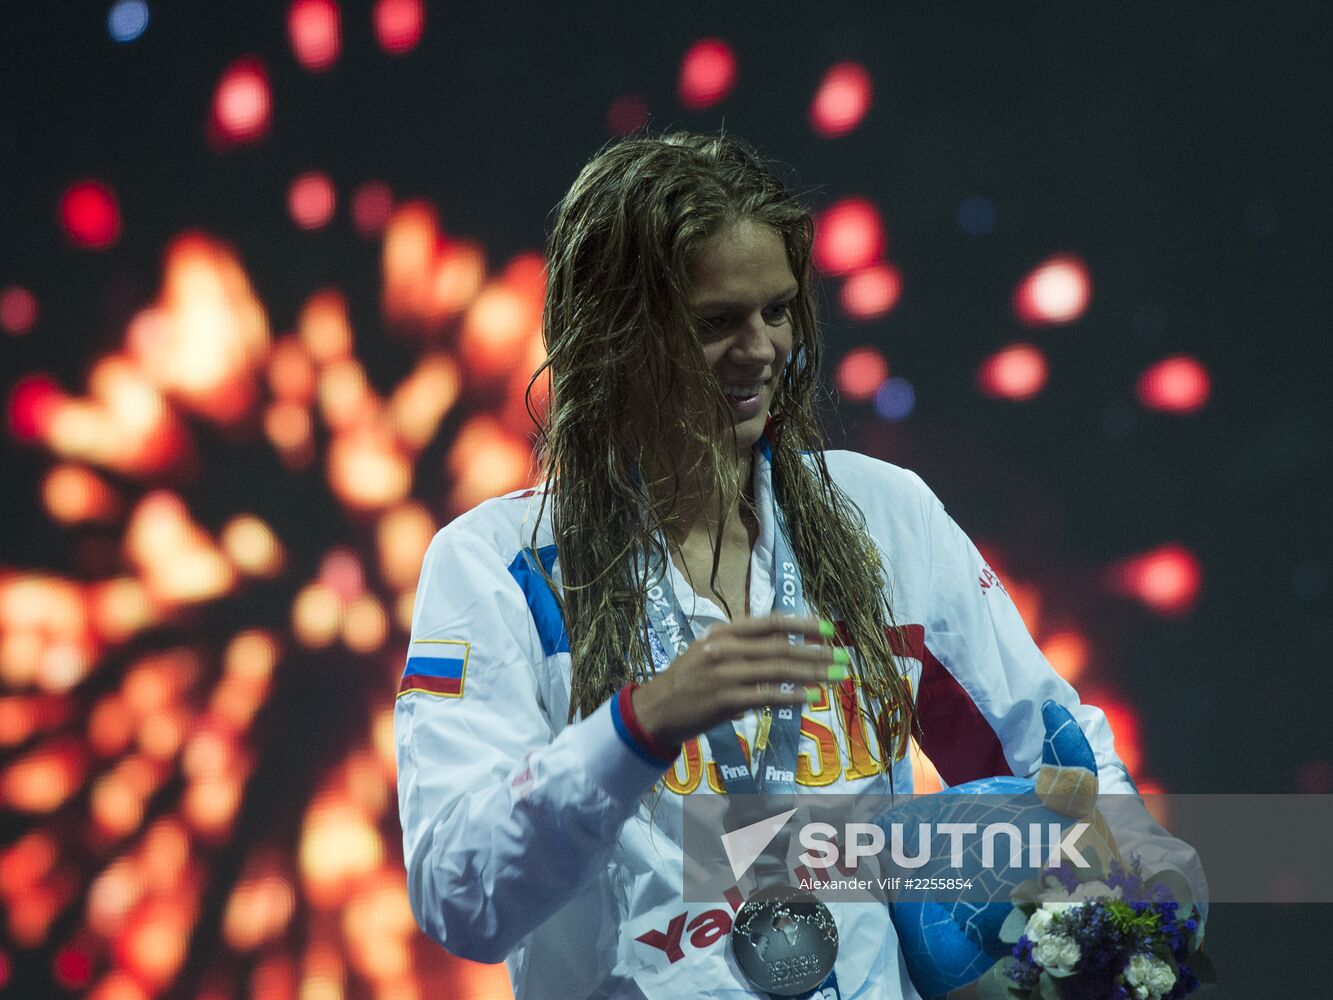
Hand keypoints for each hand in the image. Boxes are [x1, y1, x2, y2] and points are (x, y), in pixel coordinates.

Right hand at [630, 614, 846, 748]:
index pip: (770, 623)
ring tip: (835, 676)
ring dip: (811, 674)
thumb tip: (780, 646)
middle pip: (781, 647)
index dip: (802, 625)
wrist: (656, 710)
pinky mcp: (725, 700)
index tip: (828, 628)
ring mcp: (725, 674)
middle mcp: (726, 649)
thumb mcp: (709, 651)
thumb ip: (741, 646)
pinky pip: (765, 697)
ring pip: (778, 671)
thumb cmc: (686, 680)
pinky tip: (809, 698)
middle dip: (816, 653)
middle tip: (843, 657)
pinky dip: (790, 696)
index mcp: (724, 632)